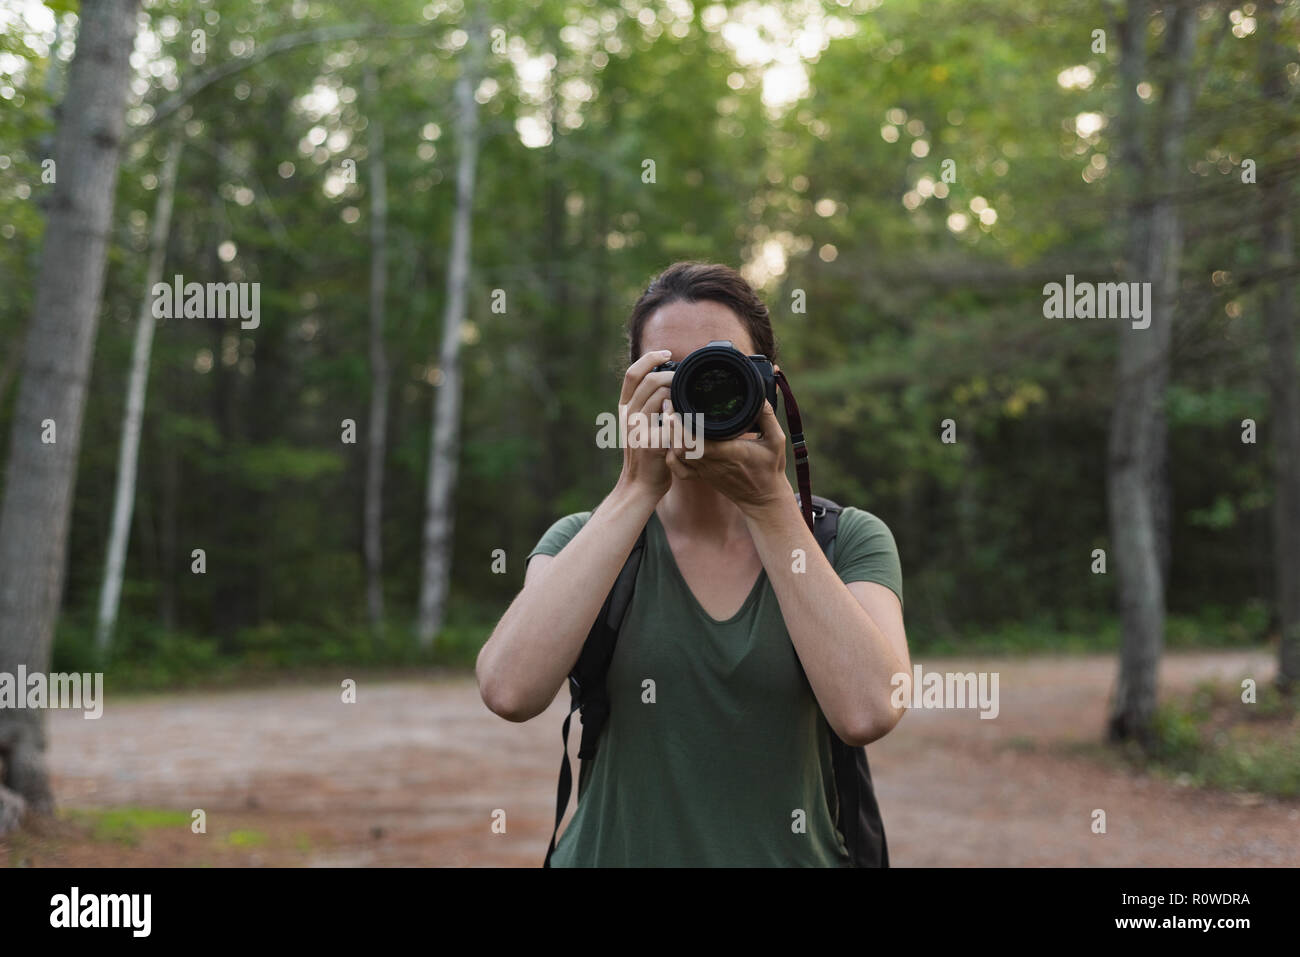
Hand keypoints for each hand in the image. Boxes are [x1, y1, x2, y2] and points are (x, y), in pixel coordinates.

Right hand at [616, 349, 675, 499]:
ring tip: (688, 396)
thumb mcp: (639, 427)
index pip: (632, 374)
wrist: (639, 486)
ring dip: (677, 391)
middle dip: (670, 374)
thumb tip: (666, 387)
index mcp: (625, 409)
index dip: (649, 358)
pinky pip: (669, 419)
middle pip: (648, 380)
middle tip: (685, 378)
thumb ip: (648, 407)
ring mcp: (638, 429)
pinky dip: (681, 413)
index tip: (666, 352)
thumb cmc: (645, 456)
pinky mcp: (651, 443)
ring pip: (658, 396)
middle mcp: (628, 416)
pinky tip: (691, 415)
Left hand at [663, 397, 792, 514]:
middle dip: (670, 425)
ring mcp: (703, 470)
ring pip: (675, 455)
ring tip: (670, 418)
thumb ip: (767, 416)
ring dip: (669, 437)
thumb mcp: (777, 440)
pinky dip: (671, 455)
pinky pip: (678, 468)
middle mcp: (711, 462)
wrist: (763, 499)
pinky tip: (673, 442)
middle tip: (670, 406)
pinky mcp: (701, 476)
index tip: (677, 405)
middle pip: (678, 445)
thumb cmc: (770, 469)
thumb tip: (759, 396)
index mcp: (726, 452)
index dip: (680, 424)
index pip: (693, 440)